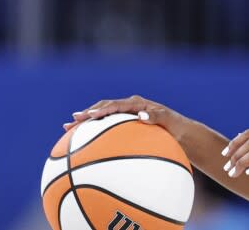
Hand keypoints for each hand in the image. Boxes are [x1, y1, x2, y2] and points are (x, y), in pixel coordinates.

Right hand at [64, 95, 190, 141]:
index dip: (102, 109)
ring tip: (68, 129)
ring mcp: (126, 116)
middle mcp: (129, 107)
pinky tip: (82, 145)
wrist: (180, 132)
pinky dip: (95, 133)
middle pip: (104, 108)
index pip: (116, 104)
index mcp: (137, 103)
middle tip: (72, 120)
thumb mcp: (169, 121)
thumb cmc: (175, 126)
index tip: (90, 116)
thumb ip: (156, 117)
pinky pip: (107, 128)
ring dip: (87, 122)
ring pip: (102, 117)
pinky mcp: (125, 126)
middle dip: (87, 114)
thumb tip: (141, 116)